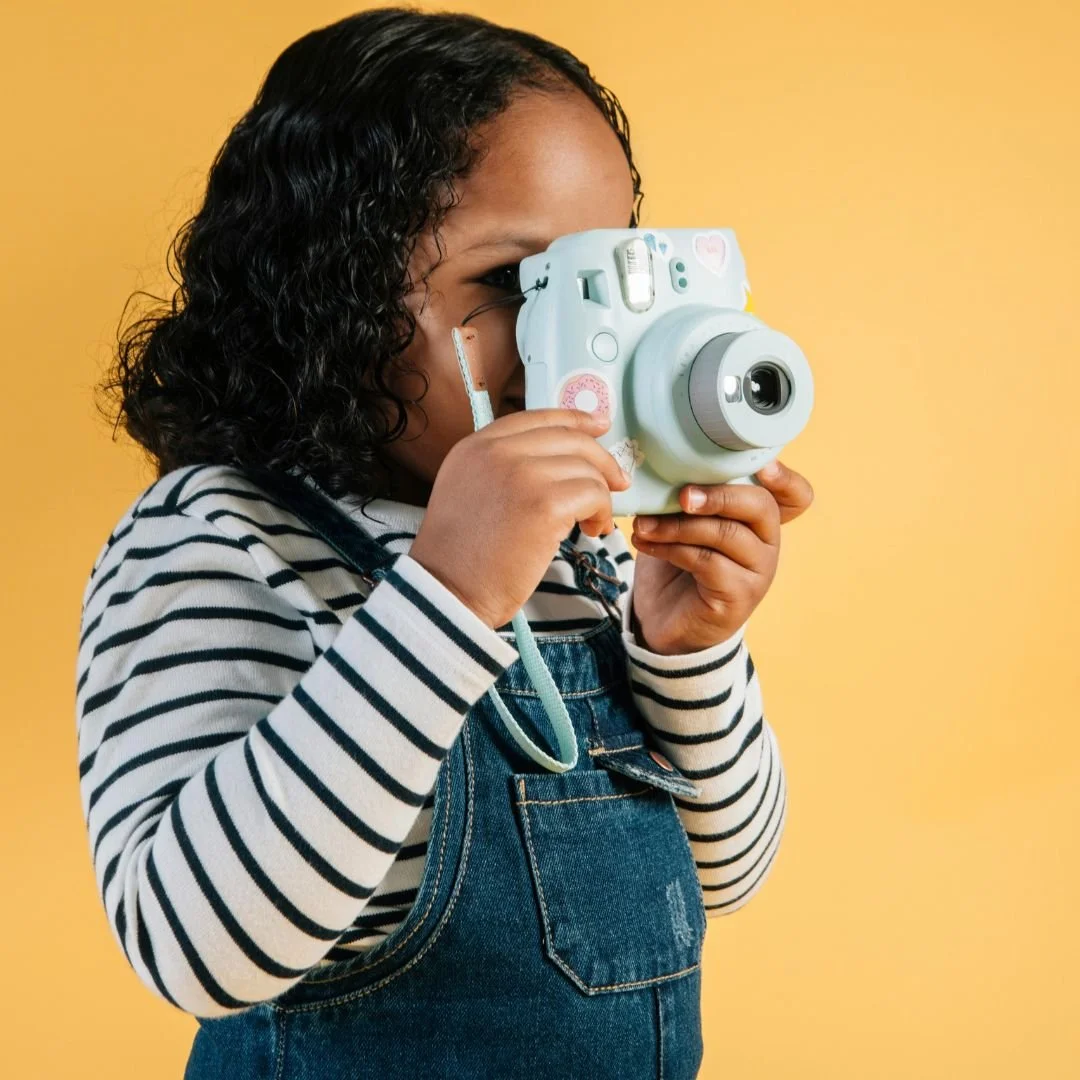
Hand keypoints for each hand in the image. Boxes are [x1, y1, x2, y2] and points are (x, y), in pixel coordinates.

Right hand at [410, 404, 628, 629]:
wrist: (448, 593)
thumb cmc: (462, 557)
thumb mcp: (467, 491)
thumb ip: (501, 467)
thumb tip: (560, 460)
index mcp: (475, 446)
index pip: (537, 418)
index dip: (575, 420)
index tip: (601, 427)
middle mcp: (496, 452)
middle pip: (568, 438)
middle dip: (601, 460)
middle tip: (617, 483)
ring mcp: (520, 474)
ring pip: (586, 468)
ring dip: (600, 496)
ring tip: (593, 523)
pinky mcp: (544, 504)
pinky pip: (593, 494)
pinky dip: (601, 512)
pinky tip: (592, 531)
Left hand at [628, 460, 813, 654]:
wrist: (661, 619)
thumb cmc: (675, 562)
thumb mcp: (683, 522)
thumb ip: (690, 496)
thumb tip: (666, 466)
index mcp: (758, 519)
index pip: (795, 496)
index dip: (786, 478)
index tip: (763, 467)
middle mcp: (767, 543)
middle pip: (761, 506)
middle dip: (718, 496)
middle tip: (681, 497)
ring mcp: (758, 572)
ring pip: (727, 534)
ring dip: (679, 526)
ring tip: (644, 525)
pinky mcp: (739, 596)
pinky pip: (709, 562)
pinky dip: (672, 549)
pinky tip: (646, 544)